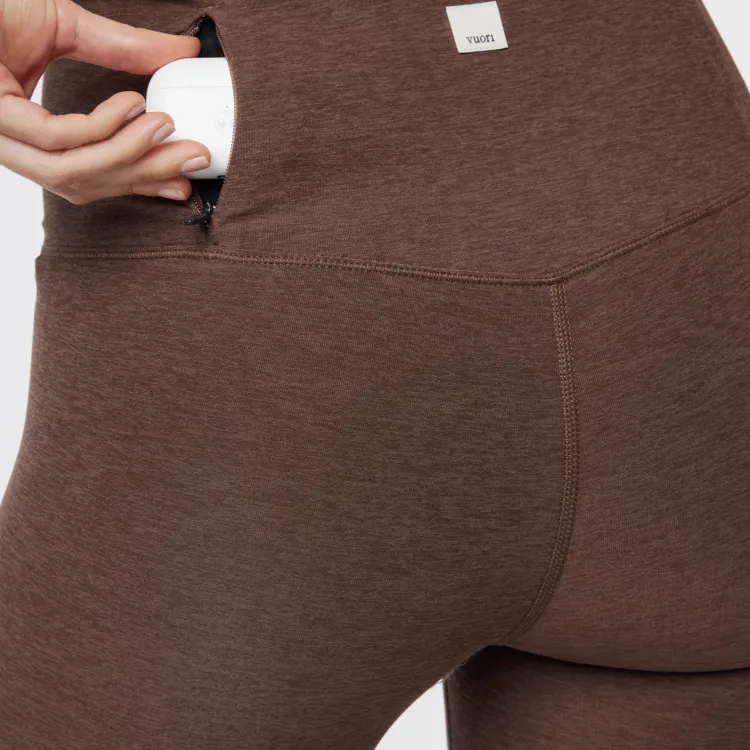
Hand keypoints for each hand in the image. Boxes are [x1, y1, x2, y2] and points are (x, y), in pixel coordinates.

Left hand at [0, 0, 209, 203]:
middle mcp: (12, 143)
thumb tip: (179, 52)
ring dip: (128, 155)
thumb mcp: (68, 25)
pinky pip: (56, 140)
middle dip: (147, 174)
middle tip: (192, 158)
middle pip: (87, 183)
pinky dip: (100, 128)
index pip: (91, 173)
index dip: (139, 182)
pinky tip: (130, 105)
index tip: (181, 183)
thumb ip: (123, 47)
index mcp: (29, 132)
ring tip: (164, 126)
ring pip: (72, 173)